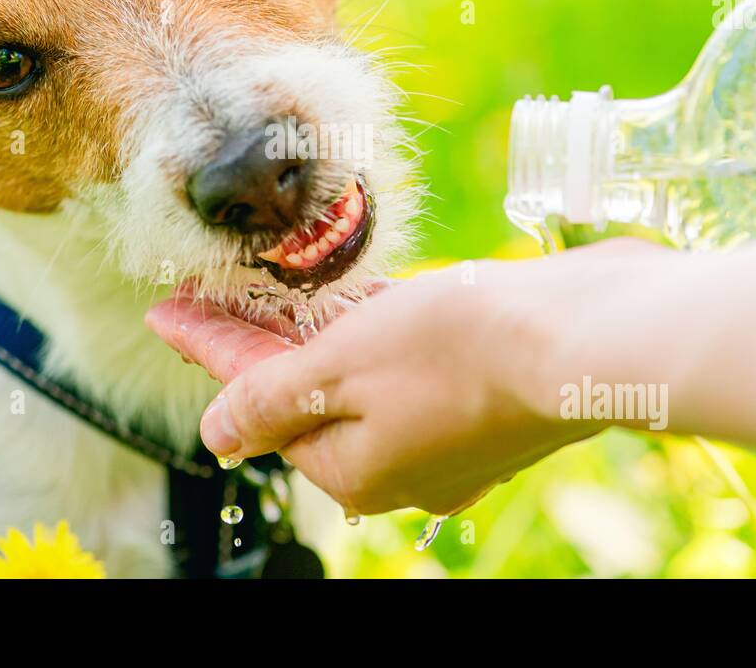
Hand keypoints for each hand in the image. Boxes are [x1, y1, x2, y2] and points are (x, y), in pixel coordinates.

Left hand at [147, 239, 755, 515]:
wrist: (589, 337)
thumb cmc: (460, 348)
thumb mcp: (342, 369)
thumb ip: (273, 399)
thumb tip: (215, 440)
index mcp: (353, 466)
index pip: (257, 402)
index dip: (208, 348)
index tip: (166, 309)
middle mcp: (398, 462)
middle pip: (302, 391)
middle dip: (252, 341)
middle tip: (203, 291)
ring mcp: (445, 432)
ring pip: (356, 376)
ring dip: (310, 334)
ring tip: (265, 289)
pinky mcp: (483, 394)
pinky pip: (405, 366)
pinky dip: (371, 336)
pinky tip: (352, 302)